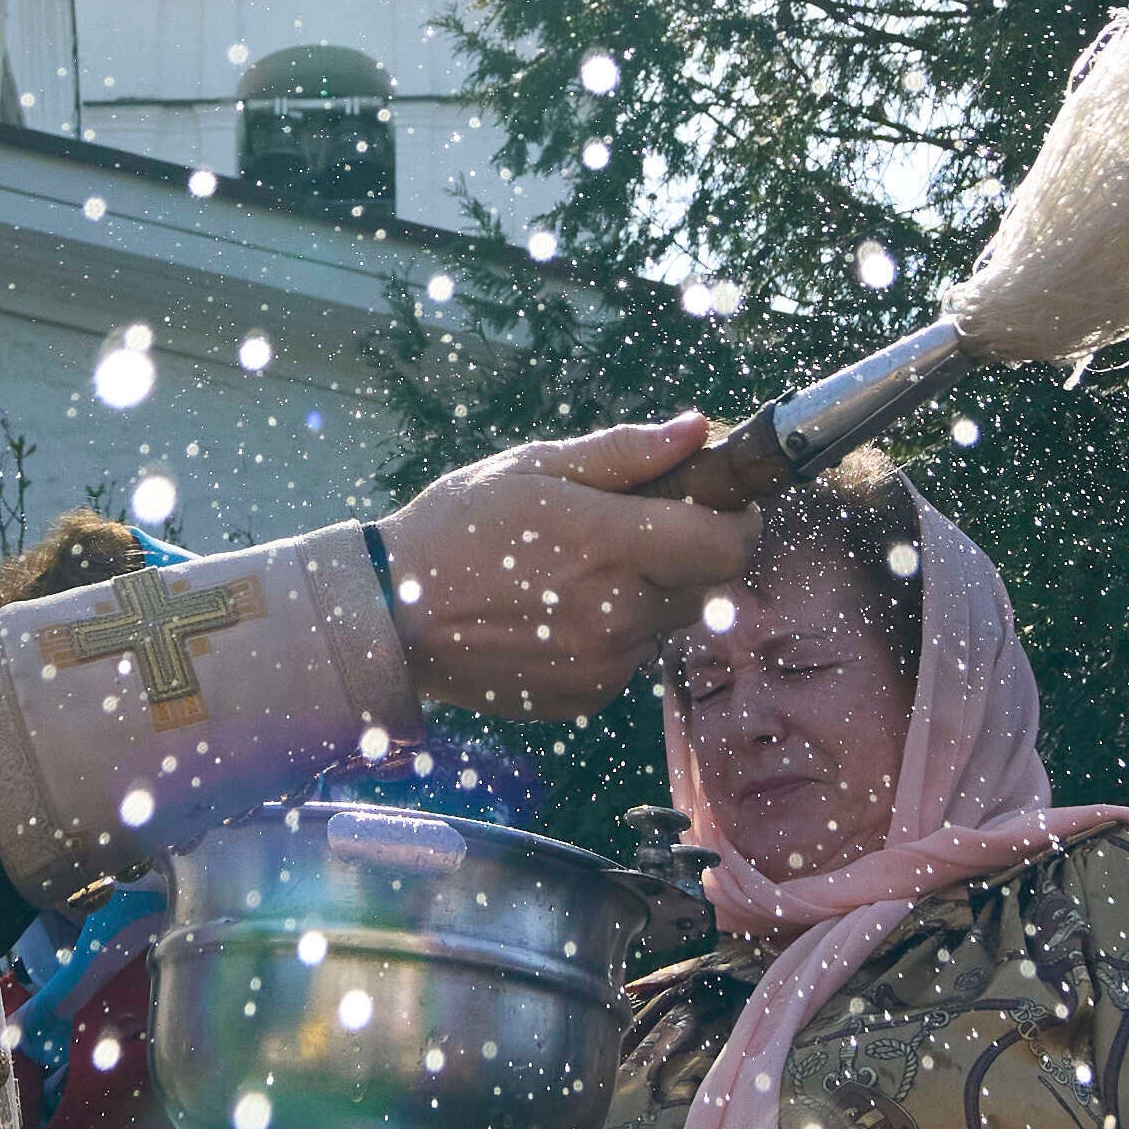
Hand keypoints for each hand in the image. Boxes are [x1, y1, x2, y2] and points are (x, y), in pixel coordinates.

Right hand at [380, 417, 762, 715]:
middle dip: (692, 553)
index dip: (737, 519)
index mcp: (610, 545)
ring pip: (670, 623)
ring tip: (583, 572)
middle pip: (709, 585)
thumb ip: (625, 453)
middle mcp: (620, 613)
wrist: (392, 620)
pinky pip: (633, 659)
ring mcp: (607, 664)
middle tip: (641, 529)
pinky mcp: (589, 697)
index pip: (729, 544)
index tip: (718, 502)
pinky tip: (561, 611)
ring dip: (652, 594)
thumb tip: (695, 430)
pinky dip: (617, 633)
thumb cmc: (458, 529)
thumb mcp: (534, 468)